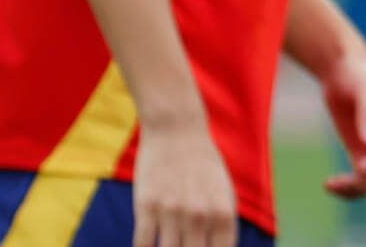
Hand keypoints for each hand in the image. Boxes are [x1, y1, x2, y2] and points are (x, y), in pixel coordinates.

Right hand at [133, 117, 237, 246]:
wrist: (176, 129)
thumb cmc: (203, 162)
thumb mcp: (223, 190)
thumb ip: (222, 222)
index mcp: (223, 211)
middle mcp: (200, 214)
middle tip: (183, 245)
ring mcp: (172, 211)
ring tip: (169, 244)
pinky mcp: (147, 206)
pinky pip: (142, 244)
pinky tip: (147, 246)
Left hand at [318, 46, 365, 198]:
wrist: (343, 71)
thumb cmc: (356, 75)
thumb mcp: (363, 90)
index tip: (361, 170)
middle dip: (365, 182)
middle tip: (335, 182)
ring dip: (356, 190)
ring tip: (330, 185)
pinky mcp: (363, 153)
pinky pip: (361, 179)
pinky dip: (349, 187)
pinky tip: (330, 184)